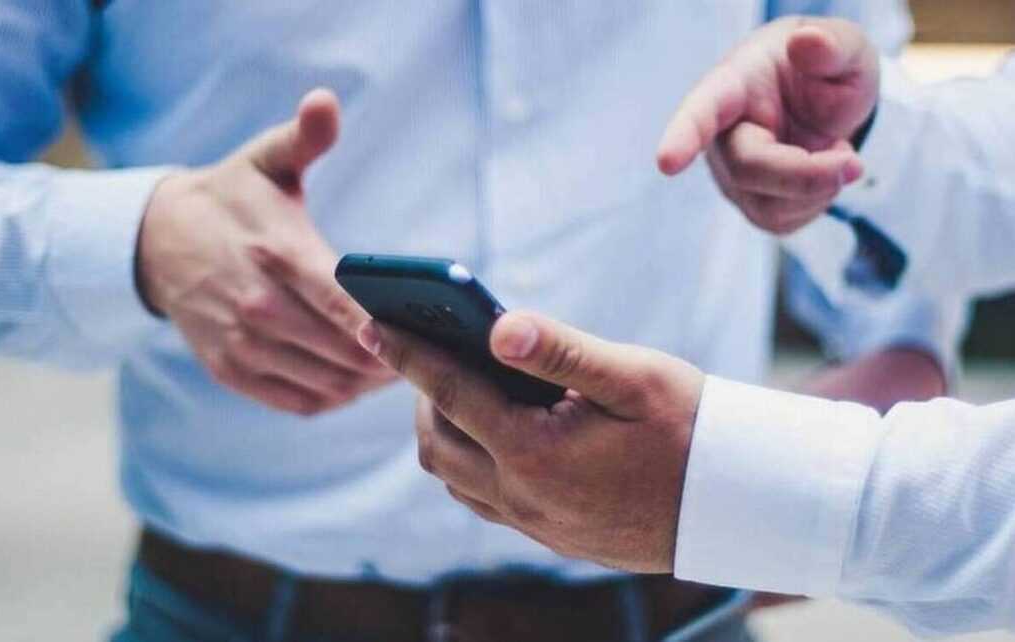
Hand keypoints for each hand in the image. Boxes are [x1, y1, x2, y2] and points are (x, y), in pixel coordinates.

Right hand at [137, 88, 393, 414]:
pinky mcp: (231, 370)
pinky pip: (298, 402)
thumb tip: (325, 102)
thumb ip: (303, 137)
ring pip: (326, 383)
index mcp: (277, 253)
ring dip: (368, 383)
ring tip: (401, 368)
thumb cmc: (231, 199)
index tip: (424, 335)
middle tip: (429, 355)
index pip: (344, 304)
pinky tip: (357, 382)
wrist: (157, 240)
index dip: (387, 328)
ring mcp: (242, 344)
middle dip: (391, 358)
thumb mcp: (265, 159)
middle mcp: (258, 305)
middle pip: (344, 352)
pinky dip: (335, 398)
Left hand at [357, 311, 703, 572]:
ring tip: (455, 387)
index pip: (449, 393)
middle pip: (437, 443)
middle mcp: (523, 496)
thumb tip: (497, 325)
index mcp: (535, 452)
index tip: (372, 323)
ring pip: (454, 477)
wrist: (737, 504)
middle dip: (419, 394)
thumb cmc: (691, 429)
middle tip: (424, 350)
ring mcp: (534, 523)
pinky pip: (483, 499)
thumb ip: (560, 350)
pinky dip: (469, 461)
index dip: (407, 354)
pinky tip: (492, 431)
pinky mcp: (550, 536)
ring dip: (442, 430)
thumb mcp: (632, 377)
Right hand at [657, 17, 879, 233]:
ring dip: (819, 188)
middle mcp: (721, 135)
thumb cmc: (825, 69)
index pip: (701, 111)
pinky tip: (823, 172)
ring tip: (839, 152)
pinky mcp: (751, 204)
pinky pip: (782, 221)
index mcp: (732, 86)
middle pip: (749, 169)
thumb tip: (808, 43)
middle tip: (855, 163)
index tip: (667, 162)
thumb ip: (832, 45)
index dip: (683, 136)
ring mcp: (731, 175)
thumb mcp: (845, 47)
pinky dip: (818, 202)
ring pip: (767, 205)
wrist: (825, 101)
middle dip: (807, 175)